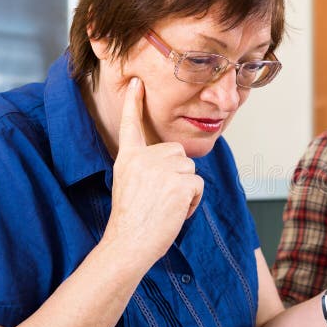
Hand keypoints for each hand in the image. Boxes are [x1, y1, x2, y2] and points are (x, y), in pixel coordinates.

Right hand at [104, 77, 203, 261]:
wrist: (129, 242)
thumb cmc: (131, 221)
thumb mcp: (129, 185)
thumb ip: (146, 168)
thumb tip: (174, 161)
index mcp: (128, 158)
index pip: (131, 125)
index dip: (133, 104)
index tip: (136, 83)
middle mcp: (145, 158)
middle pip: (178, 154)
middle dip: (177, 175)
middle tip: (160, 199)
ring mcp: (163, 169)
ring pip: (190, 170)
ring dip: (185, 190)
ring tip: (165, 207)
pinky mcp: (181, 182)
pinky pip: (198, 185)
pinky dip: (193, 201)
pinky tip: (175, 212)